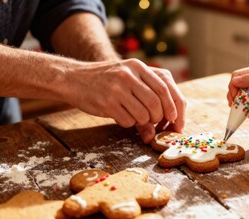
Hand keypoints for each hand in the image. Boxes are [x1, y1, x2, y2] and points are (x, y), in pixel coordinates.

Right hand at [65, 58, 185, 142]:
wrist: (74, 78)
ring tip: (135, 117)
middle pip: (156, 103)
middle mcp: (129, 75)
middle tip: (155, 122)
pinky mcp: (107, 103)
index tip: (174, 118)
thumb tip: (163, 121)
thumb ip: (147, 93)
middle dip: (159, 118)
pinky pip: (128, 120)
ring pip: (143, 114)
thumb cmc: (106, 80)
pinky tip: (121, 116)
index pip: (164, 88)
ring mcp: (117, 89)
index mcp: (137, 67)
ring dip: (143, 122)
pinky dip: (128, 123)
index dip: (173, 106)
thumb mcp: (127, 76)